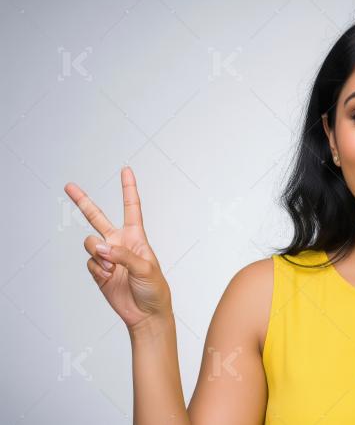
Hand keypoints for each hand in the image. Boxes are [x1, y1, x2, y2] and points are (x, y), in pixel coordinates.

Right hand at [64, 166, 171, 329]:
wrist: (146, 314)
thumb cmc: (155, 289)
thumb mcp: (146, 269)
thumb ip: (123, 255)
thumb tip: (100, 247)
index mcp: (136, 237)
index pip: (131, 207)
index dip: (128, 188)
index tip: (126, 169)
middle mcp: (119, 243)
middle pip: (97, 217)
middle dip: (83, 201)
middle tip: (69, 186)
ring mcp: (107, 257)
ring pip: (90, 243)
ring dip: (98, 254)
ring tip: (111, 267)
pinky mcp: (99, 271)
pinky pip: (90, 263)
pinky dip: (98, 270)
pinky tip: (109, 277)